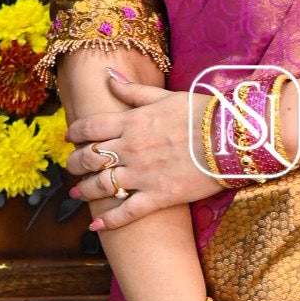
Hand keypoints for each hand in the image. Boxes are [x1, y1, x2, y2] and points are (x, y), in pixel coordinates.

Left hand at [67, 69, 224, 231]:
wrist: (230, 140)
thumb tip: (108, 75)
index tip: (69, 137)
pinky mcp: (157, 197)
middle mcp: (131, 149)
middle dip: (76, 163)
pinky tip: (95, 225)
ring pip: (101, 185)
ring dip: (85, 190)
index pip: (90, 127)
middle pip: (90, 158)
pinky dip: (108, 221)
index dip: (75, 132)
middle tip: (72, 167)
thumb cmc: (203, 114)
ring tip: (77, 193)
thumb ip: (133, 91)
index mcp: (132, 122)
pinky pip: (126, 212)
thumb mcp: (166, 96)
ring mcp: (142, 175)